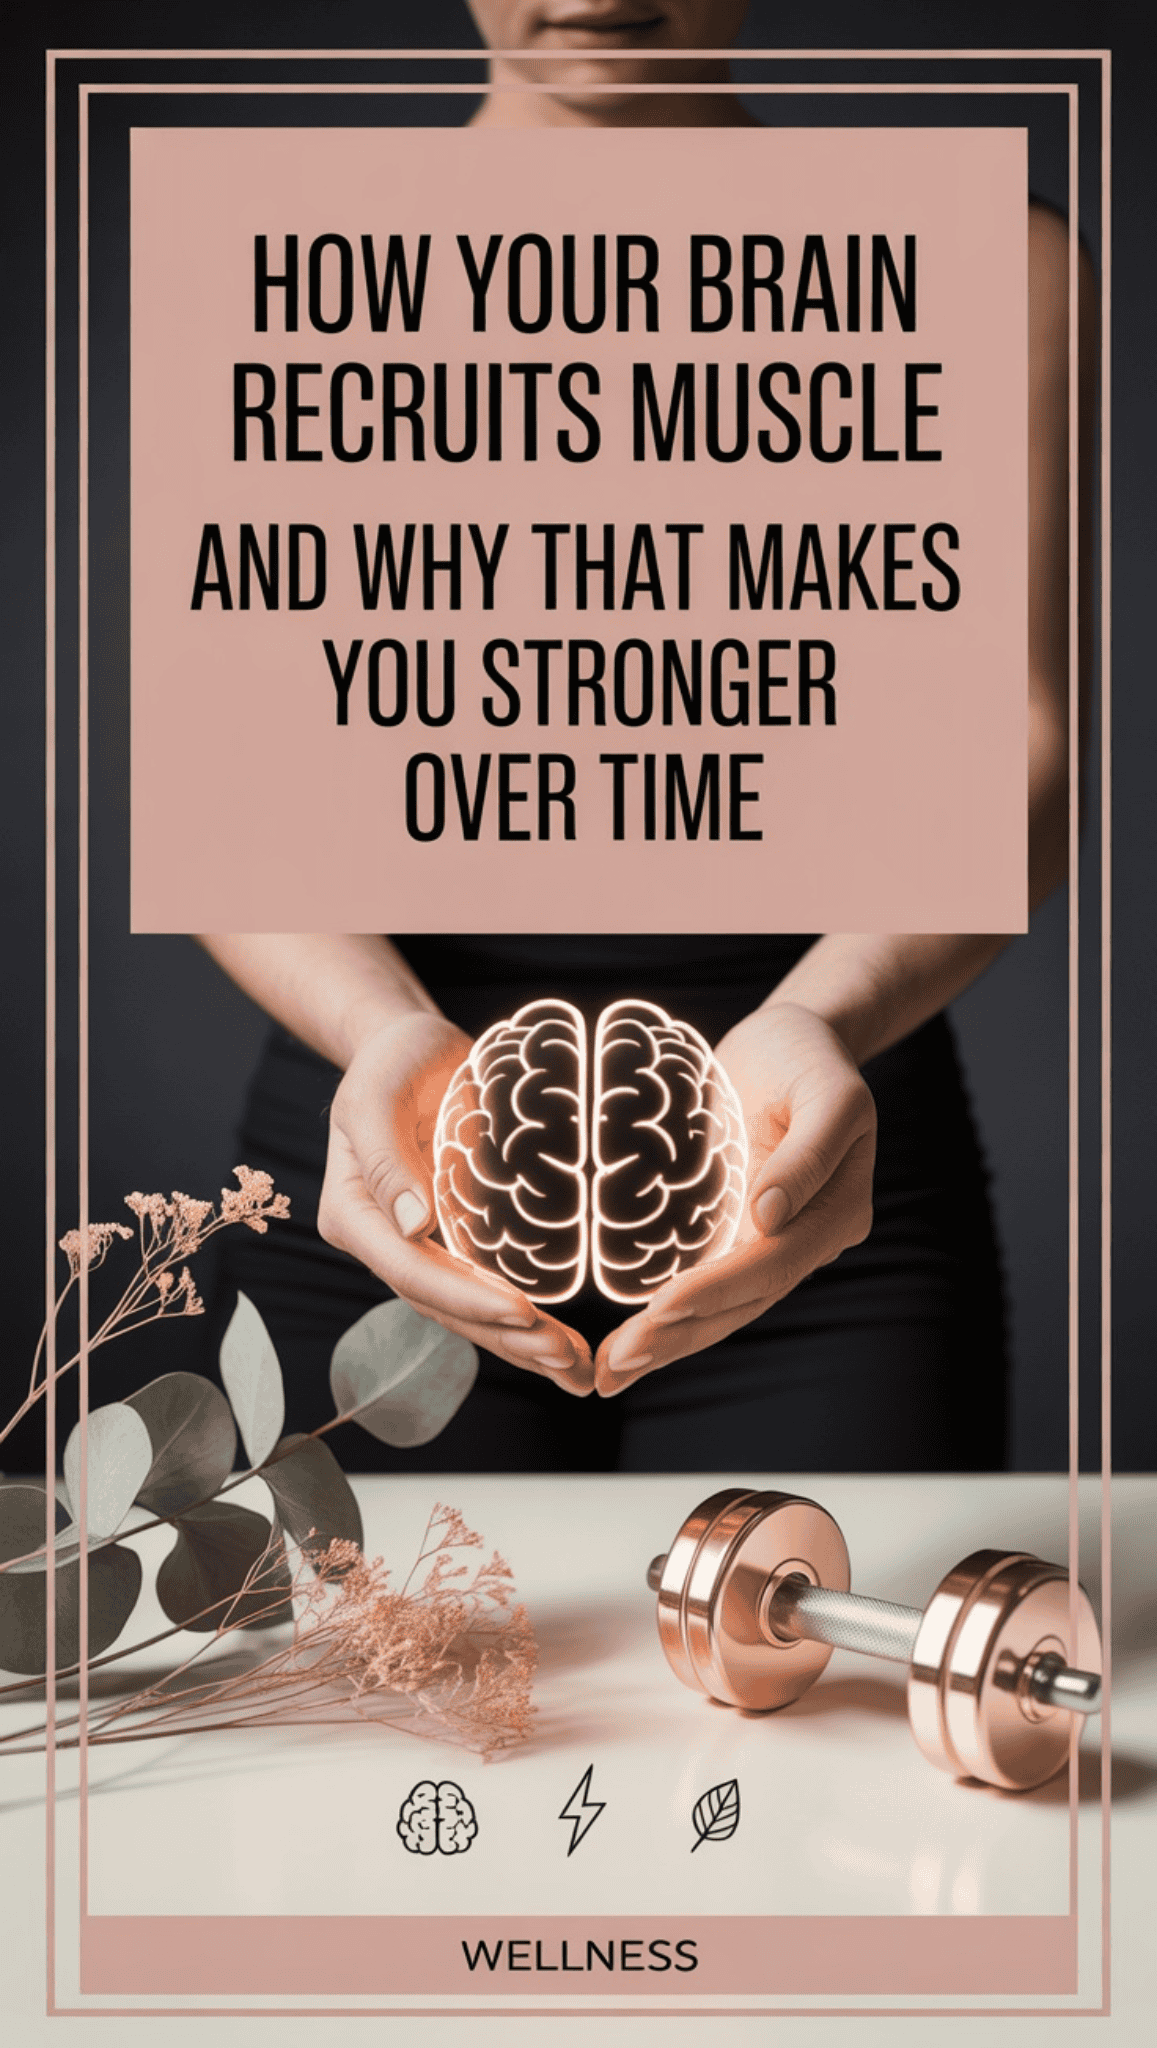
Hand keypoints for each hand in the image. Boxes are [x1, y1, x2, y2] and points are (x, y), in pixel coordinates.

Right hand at [317, 1011, 594, 1393]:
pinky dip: (521, 1322)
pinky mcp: (453, 1240)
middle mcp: (383, 1241)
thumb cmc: (392, 1059)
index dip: (466, 1298)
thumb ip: (385, 1154)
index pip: (410, 1270)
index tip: (524, 1312)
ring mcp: (418, 1246)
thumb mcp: (377, 1092)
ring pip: (465, 1312)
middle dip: (504, 1338)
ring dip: (519, 1346)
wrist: (411, 1049)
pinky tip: (562, 1343)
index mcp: (354, 1214)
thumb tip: (412, 1223)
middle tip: (565, 1358)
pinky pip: (484, 1290)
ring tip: (574, 1370)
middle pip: (441, 1305)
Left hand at [593, 1002, 876, 1394]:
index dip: (716, 1292)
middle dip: (680, 1337)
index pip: (771, 1266)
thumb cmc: (811, 1057)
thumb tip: (769, 1216)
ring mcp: (769, 1240)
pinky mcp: (735, 1230)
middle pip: (742, 1302)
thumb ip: (808, 1153)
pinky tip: (629, 1341)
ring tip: (613, 1373)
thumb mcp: (830, 1092)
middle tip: (619, 1365)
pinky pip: (703, 1280)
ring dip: (668, 1342)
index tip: (660, 1310)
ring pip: (721, 1306)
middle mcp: (804, 1239)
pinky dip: (667, 1314)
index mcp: (836, 1213)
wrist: (794, 1040)